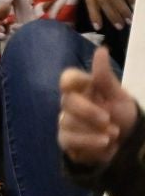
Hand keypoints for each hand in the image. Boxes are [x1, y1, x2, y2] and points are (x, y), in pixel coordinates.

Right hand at [60, 45, 138, 167]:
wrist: (128, 143)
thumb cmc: (122, 115)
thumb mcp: (119, 95)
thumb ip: (105, 76)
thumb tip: (101, 49)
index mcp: (83, 88)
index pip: (67, 78)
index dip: (72, 82)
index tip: (86, 87)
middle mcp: (70, 103)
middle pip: (67, 102)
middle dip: (90, 112)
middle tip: (109, 120)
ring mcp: (66, 121)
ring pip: (69, 122)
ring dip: (94, 131)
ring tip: (113, 136)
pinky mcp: (66, 140)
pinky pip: (70, 140)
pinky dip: (90, 144)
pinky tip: (105, 146)